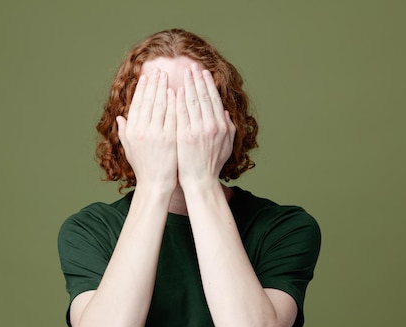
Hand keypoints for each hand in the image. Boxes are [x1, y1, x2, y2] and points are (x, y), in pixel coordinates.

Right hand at [116, 68, 177, 192]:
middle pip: (148, 101)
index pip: (137, 104)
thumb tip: (120, 118)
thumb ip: (125, 132)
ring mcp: (156, 134)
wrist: (156, 184)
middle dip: (154, 84)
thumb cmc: (144, 168)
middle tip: (159, 70)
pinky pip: (172, 116)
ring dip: (164, 88)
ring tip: (167, 76)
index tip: (146, 77)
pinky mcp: (169, 138)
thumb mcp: (129, 149)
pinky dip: (174, 103)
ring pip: (160, 105)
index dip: (141, 89)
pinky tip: (177, 92)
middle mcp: (142, 130)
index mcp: (132, 131)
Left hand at [176, 64, 235, 188]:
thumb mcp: (227, 146)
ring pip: (192, 102)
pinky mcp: (184, 136)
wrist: (200, 181)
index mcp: (221, 126)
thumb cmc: (212, 164)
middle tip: (192, 66)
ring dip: (188, 85)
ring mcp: (197, 131)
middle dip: (198, 79)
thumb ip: (229, 128)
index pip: (214, 100)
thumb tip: (225, 111)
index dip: (209, 84)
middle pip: (203, 97)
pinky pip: (181, 114)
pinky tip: (176, 90)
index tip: (204, 72)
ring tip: (184, 73)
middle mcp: (211, 126)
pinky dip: (179, 100)